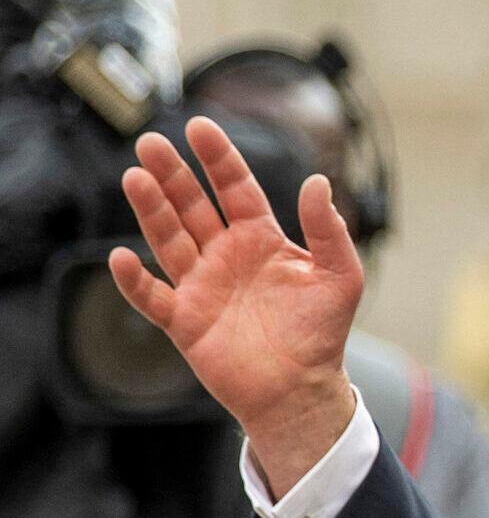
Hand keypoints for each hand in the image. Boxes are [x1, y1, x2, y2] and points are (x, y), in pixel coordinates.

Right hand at [110, 117, 364, 493]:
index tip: (199, 127)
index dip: (218, 158)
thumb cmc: (322, 333)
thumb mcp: (340, 276)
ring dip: (151, 210)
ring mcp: (201, 286)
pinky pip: (152, 297)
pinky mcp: (184, 321)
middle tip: (151, 143)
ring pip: (167, 239)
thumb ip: (330, 230)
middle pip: (192, 205)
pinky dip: (134, 280)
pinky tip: (120, 257)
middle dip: (172, 174)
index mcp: (261, 240)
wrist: (302, 390)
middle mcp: (226, 256)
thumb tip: (319, 181)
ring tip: (134, 178)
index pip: (235, 188)